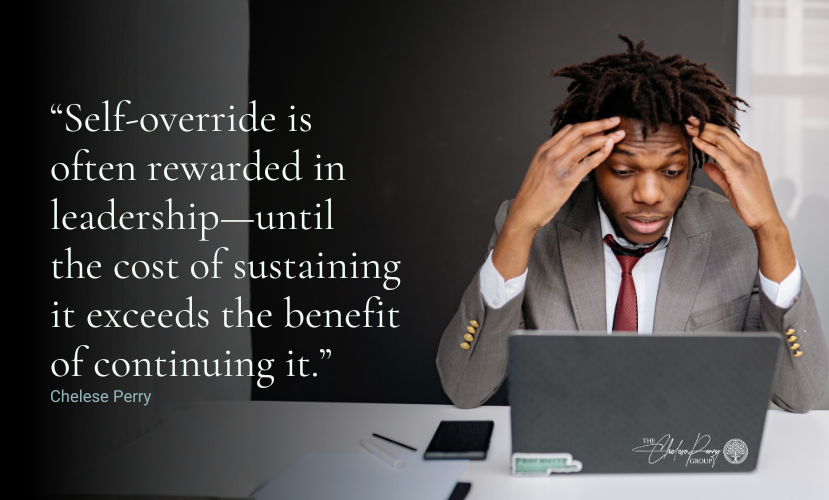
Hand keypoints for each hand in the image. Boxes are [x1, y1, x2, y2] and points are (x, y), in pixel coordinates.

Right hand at [492, 117, 625, 279]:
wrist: (525, 211)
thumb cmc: (533, 194)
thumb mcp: (539, 168)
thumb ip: (553, 158)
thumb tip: (571, 152)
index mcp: (544, 150)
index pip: (568, 130)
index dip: (587, 125)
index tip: (600, 126)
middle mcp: (551, 154)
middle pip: (579, 131)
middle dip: (600, 124)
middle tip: (614, 121)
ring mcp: (559, 165)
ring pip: (586, 144)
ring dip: (606, 137)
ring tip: (619, 135)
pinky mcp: (567, 179)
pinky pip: (589, 162)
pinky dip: (602, 153)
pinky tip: (610, 149)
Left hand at [685, 117, 779, 230]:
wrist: (764, 217)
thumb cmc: (751, 204)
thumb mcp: (731, 186)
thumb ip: (719, 174)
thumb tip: (706, 164)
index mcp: (750, 157)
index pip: (730, 136)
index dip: (712, 129)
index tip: (697, 125)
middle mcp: (750, 156)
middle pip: (725, 133)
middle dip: (706, 126)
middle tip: (690, 120)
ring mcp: (746, 162)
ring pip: (723, 140)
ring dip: (704, 132)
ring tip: (689, 127)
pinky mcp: (739, 171)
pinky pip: (720, 154)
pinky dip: (706, 146)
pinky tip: (696, 142)